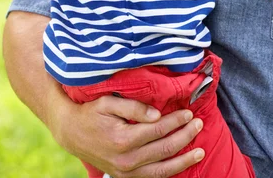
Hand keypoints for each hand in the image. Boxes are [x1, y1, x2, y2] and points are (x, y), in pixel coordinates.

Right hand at [51, 94, 204, 177]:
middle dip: (185, 136)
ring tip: (200, 151)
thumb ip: (134, 107)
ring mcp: (125, 171)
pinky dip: (168, 172)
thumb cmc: (91, 113)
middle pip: (164, 149)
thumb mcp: (109, 102)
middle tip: (199, 124)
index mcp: (122, 138)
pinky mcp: (124, 176)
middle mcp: (126, 159)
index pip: (158, 129)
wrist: (72, 133)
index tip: (188, 112)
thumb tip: (157, 115)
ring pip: (162, 170)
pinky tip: (180, 164)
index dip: (176, 121)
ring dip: (183, 160)